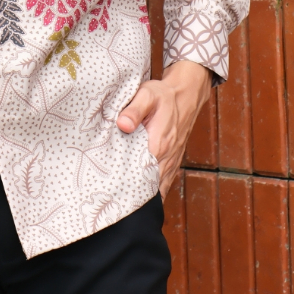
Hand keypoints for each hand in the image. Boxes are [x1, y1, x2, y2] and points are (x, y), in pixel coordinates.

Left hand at [116, 60, 211, 197]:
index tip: (108, 187)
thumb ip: (134, 110)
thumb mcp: (147, 95)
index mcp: (158, 145)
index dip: (124, 181)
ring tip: (121, 198)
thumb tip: (122, 125)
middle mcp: (166, 158)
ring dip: (142, 193)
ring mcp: (171, 162)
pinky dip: (153, 191)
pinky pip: (164, 184)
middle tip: (110, 195)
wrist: (185, 96)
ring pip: (156, 188)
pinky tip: (139, 194)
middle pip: (147, 185)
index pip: (140, 173)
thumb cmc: (163, 95)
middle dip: (130, 192)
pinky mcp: (172, 162)